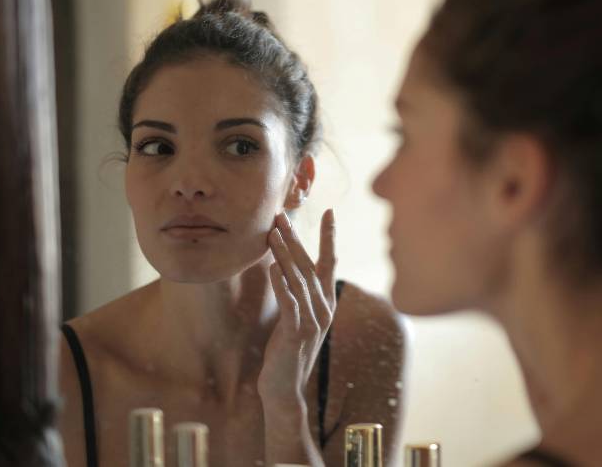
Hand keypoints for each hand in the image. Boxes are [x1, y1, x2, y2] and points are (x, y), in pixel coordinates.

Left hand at [258, 209, 336, 405]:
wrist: (285, 389)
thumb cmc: (287, 352)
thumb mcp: (296, 319)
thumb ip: (298, 295)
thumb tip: (288, 268)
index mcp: (325, 303)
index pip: (329, 262)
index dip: (329, 237)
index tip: (329, 211)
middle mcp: (323, 308)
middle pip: (310, 265)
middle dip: (296, 238)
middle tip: (283, 214)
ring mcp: (312, 320)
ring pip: (298, 279)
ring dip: (285, 254)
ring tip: (273, 232)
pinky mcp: (297, 332)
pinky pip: (289, 302)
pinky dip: (282, 284)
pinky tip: (273, 267)